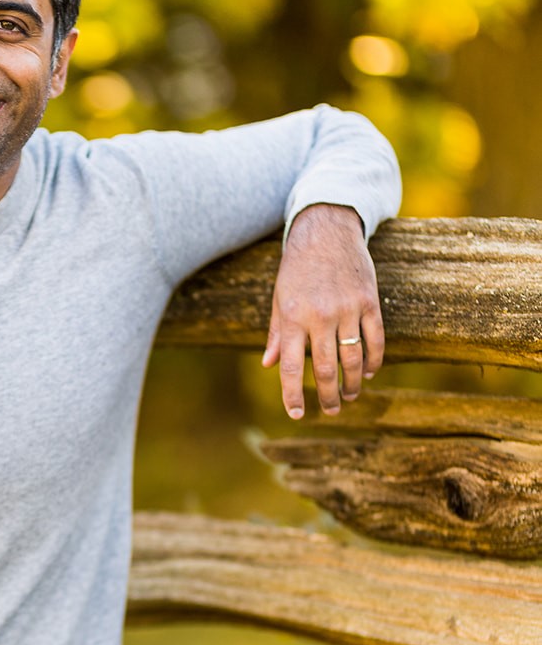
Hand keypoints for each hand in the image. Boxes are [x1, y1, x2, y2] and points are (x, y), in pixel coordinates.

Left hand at [262, 202, 384, 418]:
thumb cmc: (297, 268)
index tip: (296, 414)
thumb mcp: (279, 298)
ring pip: (352, 359)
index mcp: (293, 317)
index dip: (293, 395)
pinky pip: (375, 339)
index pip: (292, 367)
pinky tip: (367, 373)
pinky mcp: (369, 301)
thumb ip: (277, 333)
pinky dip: (373, 361)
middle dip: (327, 396)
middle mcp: (320, 316)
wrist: (326, 230)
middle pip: (326, 369)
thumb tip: (269, 365)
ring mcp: (347, 309)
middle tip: (330, 410)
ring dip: (351, 384)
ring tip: (348, 396)